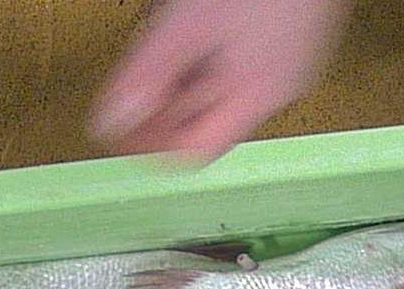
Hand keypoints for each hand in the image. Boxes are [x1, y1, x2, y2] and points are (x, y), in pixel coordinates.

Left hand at [91, 0, 347, 163]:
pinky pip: (238, 52)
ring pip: (223, 82)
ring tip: (151, 51)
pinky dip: (205, 47)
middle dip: (162, 108)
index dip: (155, 146)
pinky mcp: (288, 23)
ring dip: (181, 77)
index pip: (198, 150)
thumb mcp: (188, 23)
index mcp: (260, 91)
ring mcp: (288, 51)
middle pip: (209, 118)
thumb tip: (114, 121)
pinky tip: (187, 22)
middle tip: (125, 92)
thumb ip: (149, 73)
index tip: (121, 126)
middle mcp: (280, 80)